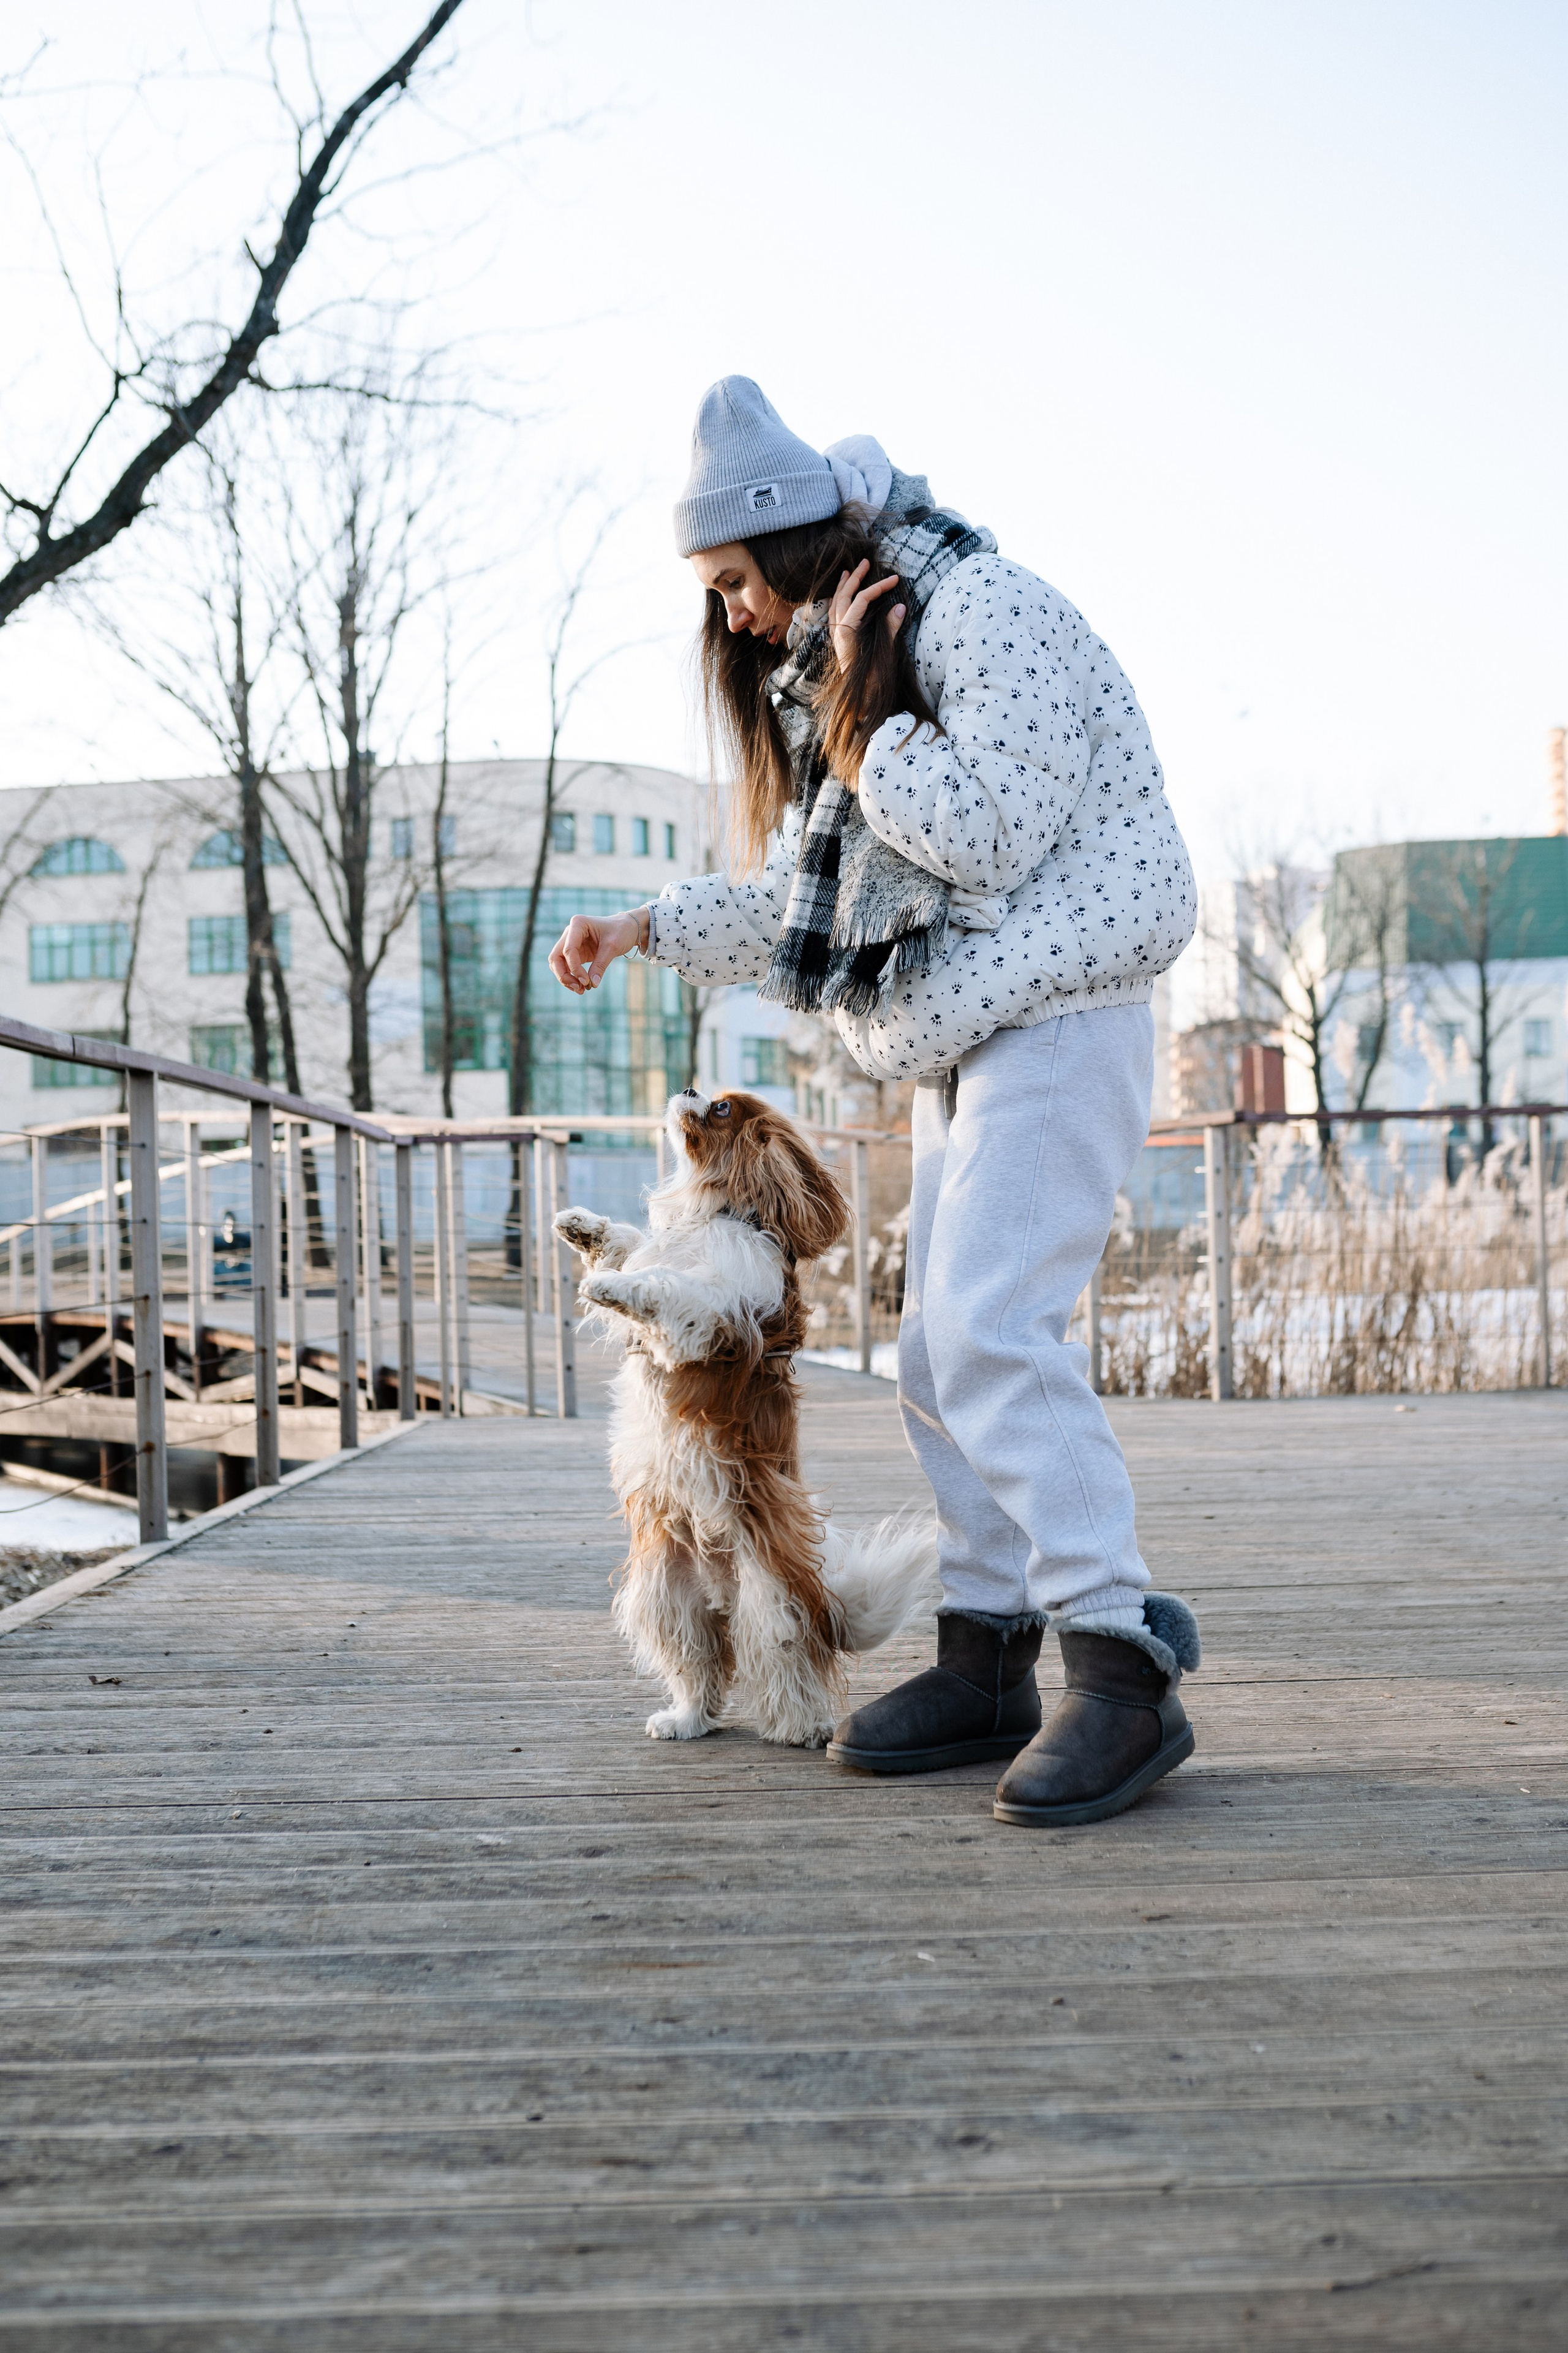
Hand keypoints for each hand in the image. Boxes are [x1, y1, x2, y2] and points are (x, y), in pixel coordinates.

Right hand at [548, 907, 643, 994]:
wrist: (627, 929)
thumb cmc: (621, 932)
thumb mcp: (612, 947)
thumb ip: (600, 965)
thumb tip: (592, 984)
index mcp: (577, 924)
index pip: (568, 950)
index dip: (574, 968)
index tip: (586, 982)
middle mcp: (570, 932)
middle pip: (556, 957)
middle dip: (564, 975)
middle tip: (578, 988)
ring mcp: (570, 942)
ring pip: (557, 964)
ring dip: (565, 978)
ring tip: (581, 990)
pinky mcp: (575, 952)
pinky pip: (566, 967)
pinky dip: (571, 977)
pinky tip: (581, 987)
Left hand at [829, 557, 905, 673]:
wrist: (860, 701)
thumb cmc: (872, 681)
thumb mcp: (884, 654)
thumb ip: (891, 629)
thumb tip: (900, 607)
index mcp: (847, 632)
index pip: (862, 600)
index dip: (878, 587)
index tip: (895, 580)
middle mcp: (838, 631)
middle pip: (844, 596)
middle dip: (855, 577)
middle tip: (866, 562)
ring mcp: (836, 635)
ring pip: (836, 603)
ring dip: (843, 586)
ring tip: (848, 572)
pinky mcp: (838, 641)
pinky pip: (835, 613)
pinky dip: (838, 600)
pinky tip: (842, 596)